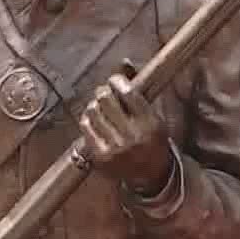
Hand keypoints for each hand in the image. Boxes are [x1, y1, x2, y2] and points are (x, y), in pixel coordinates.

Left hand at [79, 73, 174, 194]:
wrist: (150, 176)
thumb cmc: (152, 140)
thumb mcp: (153, 116)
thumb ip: (138, 90)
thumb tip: (124, 62)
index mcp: (149, 124)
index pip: (127, 92)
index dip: (117, 81)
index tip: (115, 80)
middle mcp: (132, 136)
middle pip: (105, 99)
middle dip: (104, 92)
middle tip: (105, 94)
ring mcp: (114, 148)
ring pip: (92, 111)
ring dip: (95, 105)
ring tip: (101, 108)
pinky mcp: (100, 156)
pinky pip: (85, 127)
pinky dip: (88, 119)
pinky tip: (95, 121)